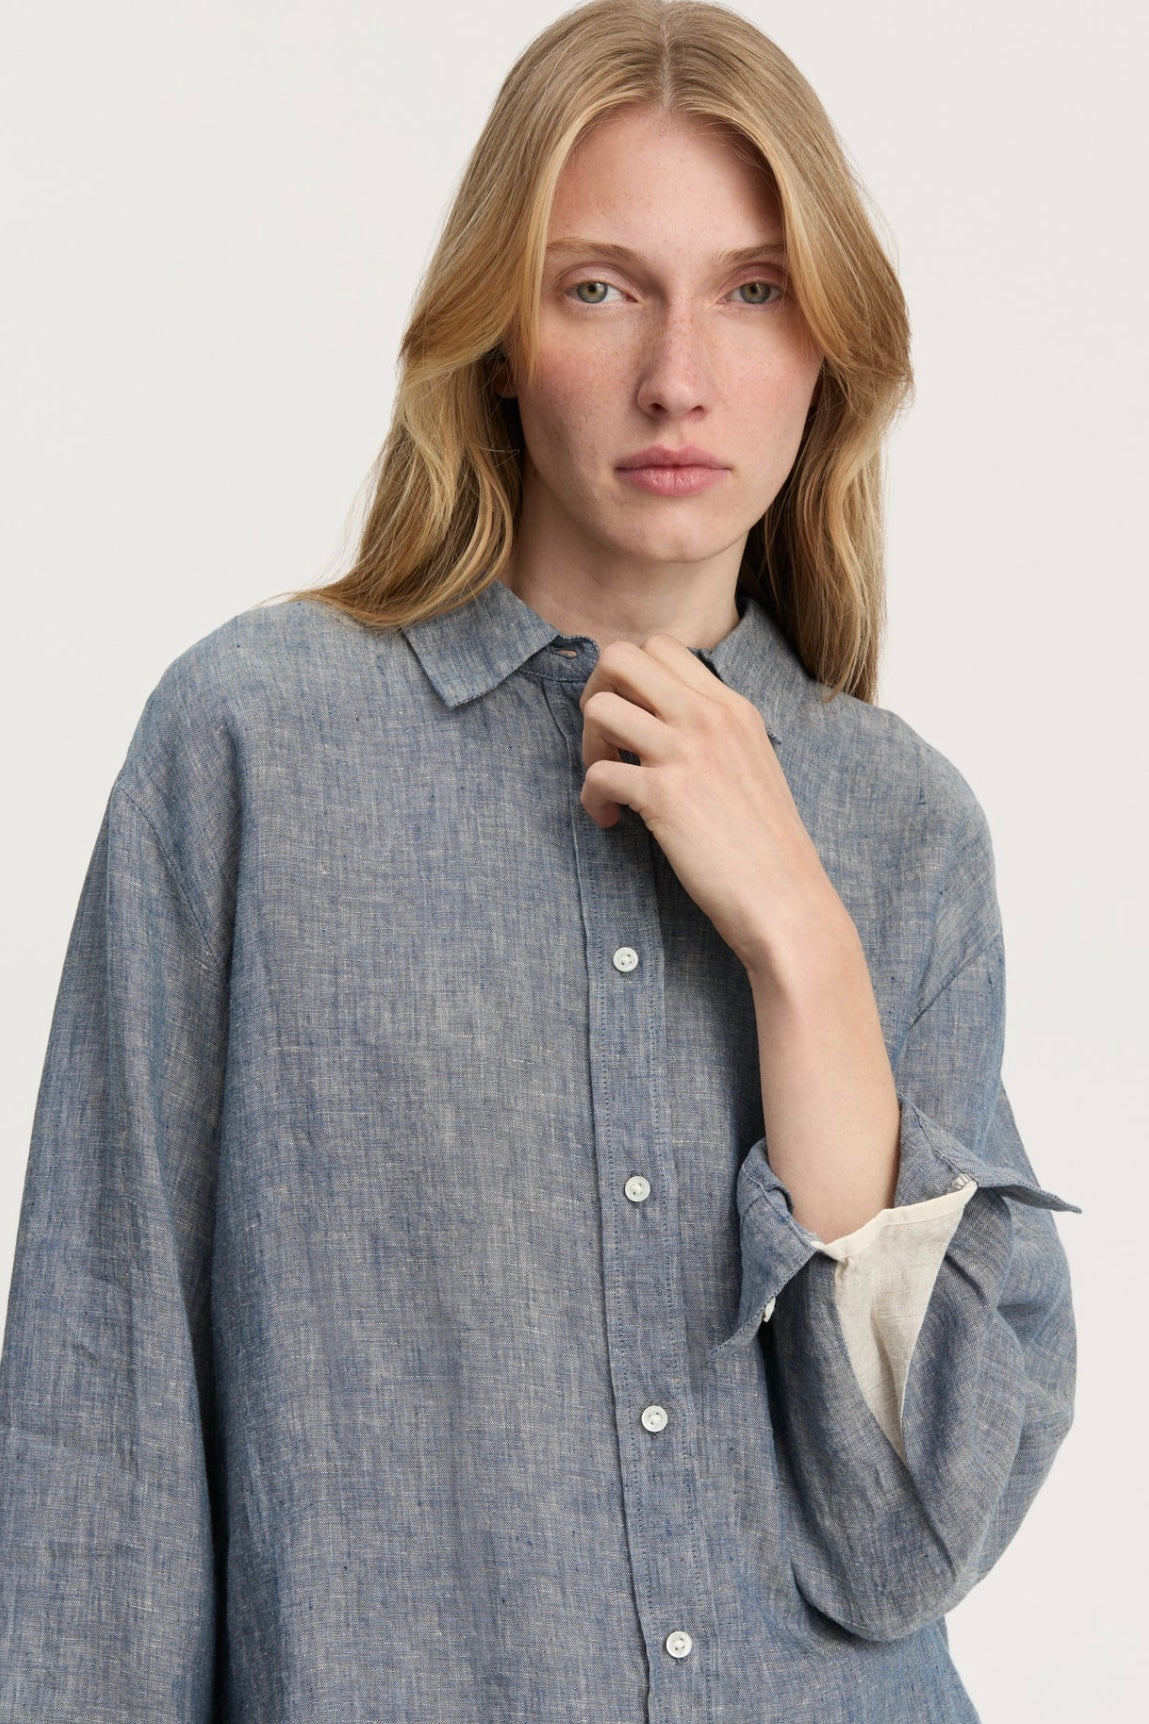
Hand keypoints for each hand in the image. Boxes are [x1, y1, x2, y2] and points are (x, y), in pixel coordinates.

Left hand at [578, 634, 844, 975]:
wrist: (785, 898)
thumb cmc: (766, 845)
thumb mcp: (752, 764)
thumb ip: (715, 733)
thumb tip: (660, 720)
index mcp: (733, 707)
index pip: (663, 648)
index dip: (630, 680)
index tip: (632, 722)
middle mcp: (709, 718)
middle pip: (622, 657)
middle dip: (597, 693)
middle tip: (606, 741)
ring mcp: (686, 753)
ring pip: (599, 706)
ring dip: (588, 746)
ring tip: (607, 782)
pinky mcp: (664, 796)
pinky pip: (597, 773)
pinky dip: (591, 798)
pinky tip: (612, 820)